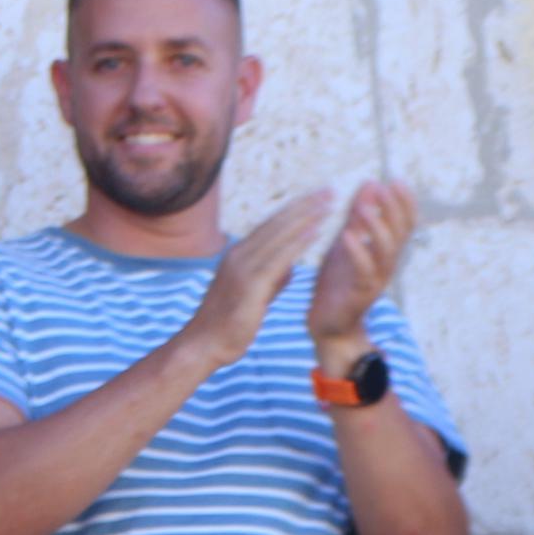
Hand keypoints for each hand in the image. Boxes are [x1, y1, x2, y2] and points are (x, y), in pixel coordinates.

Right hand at [178, 190, 332, 373]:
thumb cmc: (227, 324)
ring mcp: (242, 268)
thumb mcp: (252, 295)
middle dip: (303, 205)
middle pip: (275, 223)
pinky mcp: (250, 284)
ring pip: (278, 235)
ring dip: (305, 217)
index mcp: (237, 255)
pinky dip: (299, 242)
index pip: (270, 226)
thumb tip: (288, 267)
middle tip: (328, 189)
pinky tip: (317, 231)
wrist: (204, 345)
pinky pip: (279, 257)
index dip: (294, 210)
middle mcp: (238, 255)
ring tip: (328, 202)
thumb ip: (271, 278)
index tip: (316, 197)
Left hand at [306, 178, 416, 357]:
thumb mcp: (347, 241)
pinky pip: (364, 272)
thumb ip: (359, 214)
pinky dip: (357, 252)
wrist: (328, 324)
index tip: (395, 180)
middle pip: (399, 233)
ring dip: (376, 227)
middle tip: (384, 187)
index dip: (403, 202)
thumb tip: (371, 182)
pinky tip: (346, 236)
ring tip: (364, 208)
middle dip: (393, 209)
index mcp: (384, 250)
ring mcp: (376, 279)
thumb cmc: (339, 281)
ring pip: (386, 251)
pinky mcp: (360, 294)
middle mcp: (386, 264)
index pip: (403, 223)